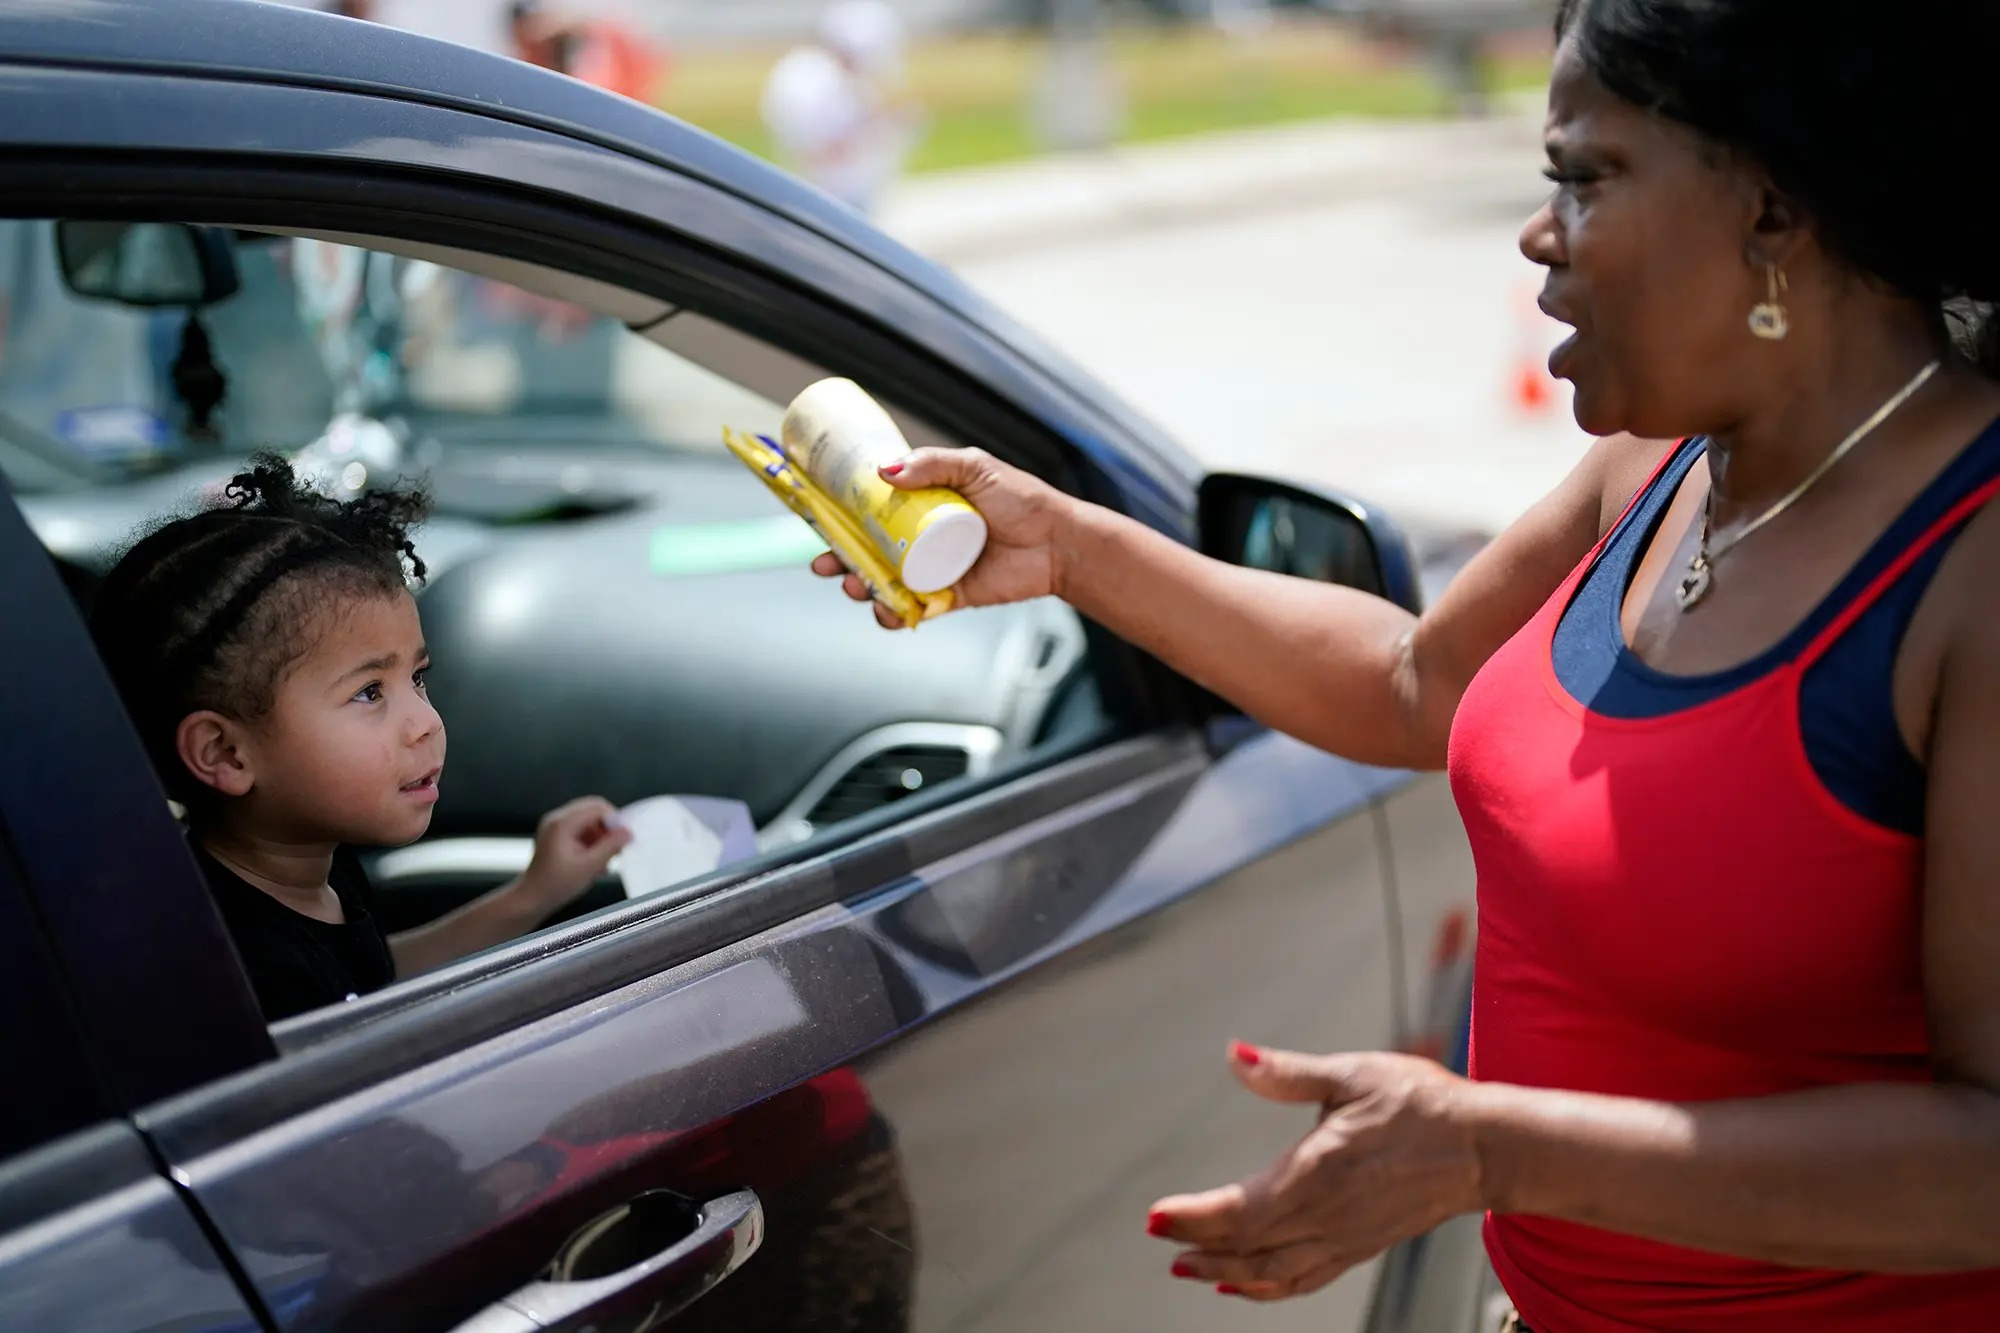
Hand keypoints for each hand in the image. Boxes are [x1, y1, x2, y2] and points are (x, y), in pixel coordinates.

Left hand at [516, 797, 632, 913]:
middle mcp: (557, 820)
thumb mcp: (589, 867)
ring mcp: (555, 826)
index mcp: (562, 824)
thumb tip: (627, 832)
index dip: (614, 820)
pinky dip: (591, 842)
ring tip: (603, 861)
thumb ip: (610, 847)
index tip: (624, 837)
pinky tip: (593, 862)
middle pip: (593, 810)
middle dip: (608, 829)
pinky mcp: (556, 835)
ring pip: (589, 820)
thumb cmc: (555, 885)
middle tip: (616, 848)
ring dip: (600, 837)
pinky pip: (581, 829)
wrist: (532, 899)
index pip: (597, 807)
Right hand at [811, 447, 1076, 627]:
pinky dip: (892, 613)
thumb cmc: (1021, 499)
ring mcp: (932, 568)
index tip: (815, 519)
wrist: (1057, 541)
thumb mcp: (974, 467)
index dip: (840, 517)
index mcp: (922, 505)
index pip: (870, 510)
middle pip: (867, 549)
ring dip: (860, 586)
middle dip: (839, 558)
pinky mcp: (948, 597)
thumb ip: (932, 464)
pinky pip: (911, 609)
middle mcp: (921, 537)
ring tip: (855, 585)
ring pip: (883, 580)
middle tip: (825, 563)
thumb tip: (885, 472)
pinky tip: (883, 609)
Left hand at [1147, 1045, 1485, 1301]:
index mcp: (1317, 1174)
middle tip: (1160, 1238)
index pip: (1238, 1211)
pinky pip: (1304, 1278)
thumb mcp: (1352, 1074)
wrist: (1484, 1147)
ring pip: (1272, 1272)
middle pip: (1246, 1248)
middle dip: (1197, 1247)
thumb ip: (1287, 1074)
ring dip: (1225, 1273)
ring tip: (1189, 1269)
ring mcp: (1345, 1239)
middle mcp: (1326, 1218)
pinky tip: (1245, 1283)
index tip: (1155, 1218)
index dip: (1192, 1219)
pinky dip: (1267, 1287)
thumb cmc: (1422, 1104)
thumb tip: (1234, 1057)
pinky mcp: (1360, 1247)